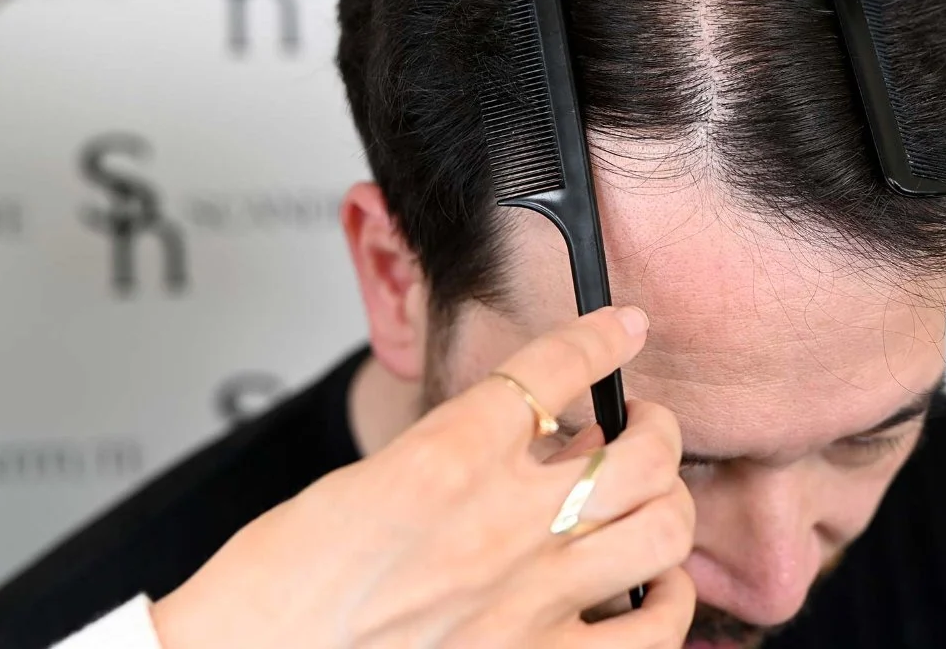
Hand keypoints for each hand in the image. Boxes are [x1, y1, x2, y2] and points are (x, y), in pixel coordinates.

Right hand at [152, 306, 696, 648]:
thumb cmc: (275, 595)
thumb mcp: (358, 485)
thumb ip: (448, 458)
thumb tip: (511, 443)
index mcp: (444, 459)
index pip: (554, 368)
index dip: (602, 337)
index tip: (624, 327)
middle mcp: (502, 525)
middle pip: (643, 450)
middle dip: (658, 426)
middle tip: (644, 427)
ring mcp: (531, 603)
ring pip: (665, 528)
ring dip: (670, 502)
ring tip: (653, 497)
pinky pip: (654, 631)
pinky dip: (670, 598)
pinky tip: (654, 584)